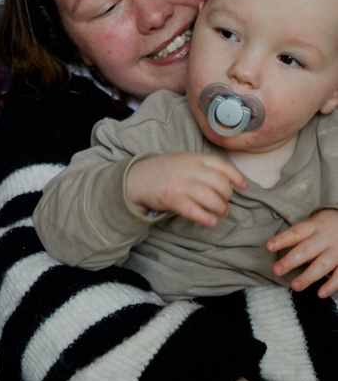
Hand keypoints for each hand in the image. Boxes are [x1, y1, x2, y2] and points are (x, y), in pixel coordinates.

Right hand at [126, 152, 245, 226]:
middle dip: (227, 196)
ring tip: (222, 212)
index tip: (243, 186)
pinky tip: (211, 221)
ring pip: (211, 198)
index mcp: (193, 158)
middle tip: (226, 202)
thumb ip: (202, 166)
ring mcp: (180, 184)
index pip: (221, 165)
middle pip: (220, 184)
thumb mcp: (183, 160)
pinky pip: (196, 211)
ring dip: (221, 208)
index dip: (236, 177)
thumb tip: (228, 180)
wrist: (136, 178)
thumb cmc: (163, 171)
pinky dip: (207, 218)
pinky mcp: (172, 199)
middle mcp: (188, 169)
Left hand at [268, 208, 337, 295]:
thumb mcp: (315, 223)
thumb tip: (274, 247)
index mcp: (314, 227)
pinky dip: (331, 285)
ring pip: (322, 264)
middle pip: (306, 250)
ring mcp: (337, 250)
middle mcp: (325, 238)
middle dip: (291, 261)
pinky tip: (320, 294)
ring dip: (308, 277)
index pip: (295, 233)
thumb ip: (300, 235)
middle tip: (276, 271)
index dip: (282, 240)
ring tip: (295, 286)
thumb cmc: (328, 225)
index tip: (269, 246)